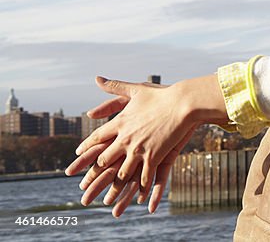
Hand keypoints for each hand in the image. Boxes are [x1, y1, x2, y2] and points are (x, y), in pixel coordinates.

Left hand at [67, 74, 226, 213]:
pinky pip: (144, 176)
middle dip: (98, 171)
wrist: (183, 103)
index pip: (97, 138)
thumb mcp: (136, 89)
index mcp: (119, 123)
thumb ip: (115, 86)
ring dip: (116, 185)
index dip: (87, 147)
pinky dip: (140, 187)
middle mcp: (124, 138)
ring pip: (122, 172)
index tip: (79, 154)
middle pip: (105, 158)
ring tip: (110, 197)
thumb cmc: (162, 95)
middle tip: (89, 182)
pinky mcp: (153, 156)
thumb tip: (97, 78)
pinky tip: (138, 196)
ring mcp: (138, 149)